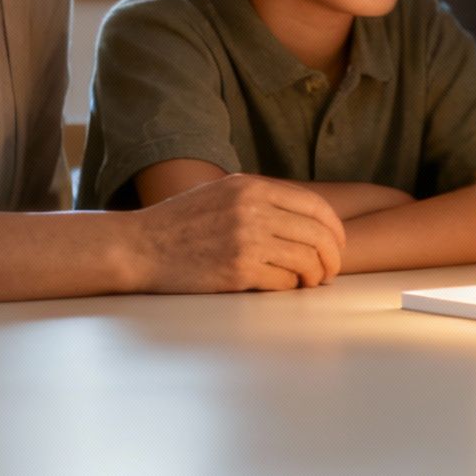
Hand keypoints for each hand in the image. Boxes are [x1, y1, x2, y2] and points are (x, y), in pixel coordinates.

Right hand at [128, 174, 347, 293]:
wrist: (138, 247)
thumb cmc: (179, 224)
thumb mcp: (222, 193)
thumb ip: (260, 198)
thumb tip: (304, 216)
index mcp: (251, 187)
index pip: (315, 206)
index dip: (334, 228)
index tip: (338, 244)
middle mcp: (252, 209)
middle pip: (318, 234)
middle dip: (332, 256)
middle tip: (331, 270)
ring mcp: (246, 239)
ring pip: (306, 259)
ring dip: (316, 275)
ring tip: (312, 282)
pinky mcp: (237, 270)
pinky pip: (284, 281)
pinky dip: (291, 287)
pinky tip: (286, 288)